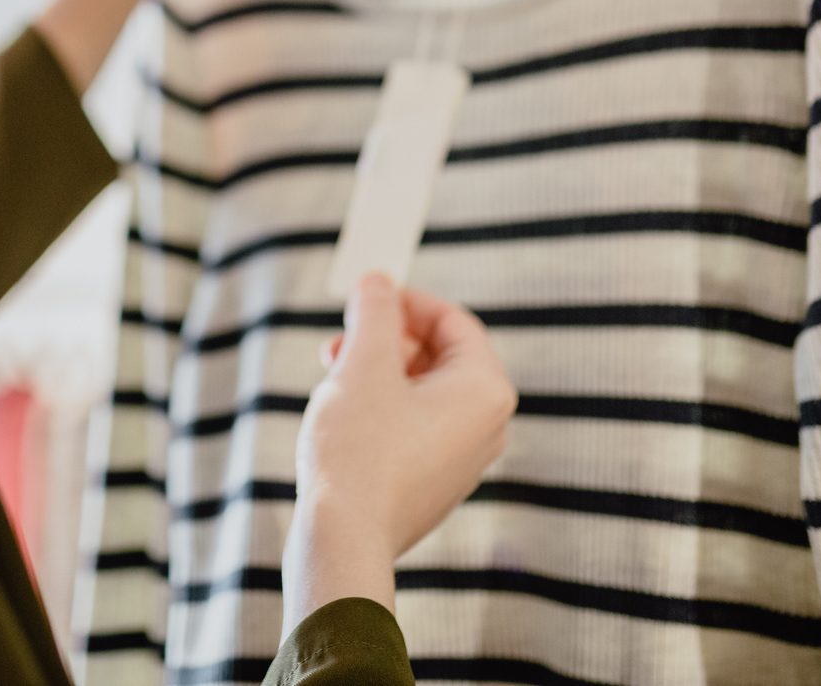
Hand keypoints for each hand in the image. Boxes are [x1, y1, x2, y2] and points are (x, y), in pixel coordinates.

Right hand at [280, 273, 514, 633]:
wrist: (344, 539)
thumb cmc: (359, 449)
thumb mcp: (364, 362)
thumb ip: (374, 311)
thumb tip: (378, 281)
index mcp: (485, 390)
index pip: (452, 321)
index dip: (405, 301)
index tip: (363, 295)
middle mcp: (487, 426)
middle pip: (439, 356)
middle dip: (385, 340)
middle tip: (338, 342)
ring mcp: (463, 459)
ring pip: (422, 391)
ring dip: (377, 372)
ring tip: (333, 377)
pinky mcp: (435, 483)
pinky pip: (415, 426)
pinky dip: (381, 408)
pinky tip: (342, 416)